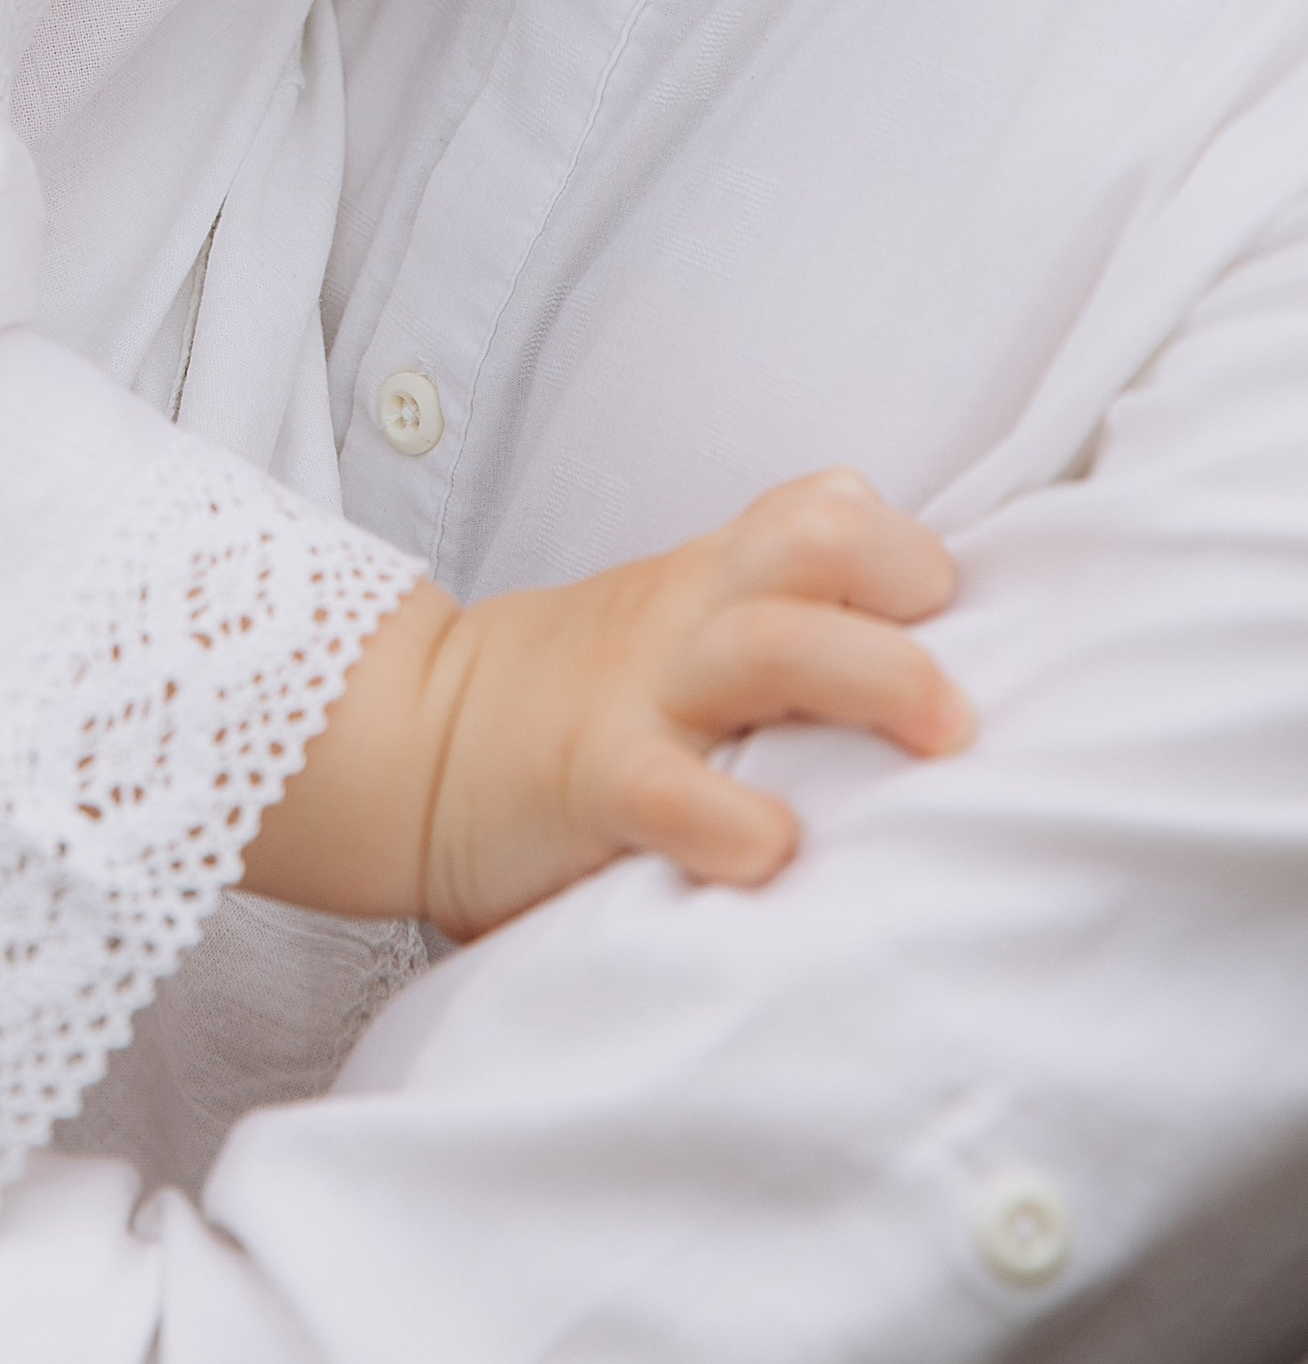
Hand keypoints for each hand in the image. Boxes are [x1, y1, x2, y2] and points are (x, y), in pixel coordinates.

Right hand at [422, 468, 970, 938]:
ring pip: (774, 642)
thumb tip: (920, 699)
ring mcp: (642, 693)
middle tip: (960, 699)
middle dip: (913, 592)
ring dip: (876, 680)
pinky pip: (674, 790)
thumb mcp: (666, 634)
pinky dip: (739, 826)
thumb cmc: (565, 701)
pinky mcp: (594, 779)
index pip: (823, 510)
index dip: (903, 552)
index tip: (949, 632)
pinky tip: (775, 853)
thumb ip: (764, 637)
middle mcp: (688, 621)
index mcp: (708, 584)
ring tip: (939, 742)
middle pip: (817, 539)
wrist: (403, 740)